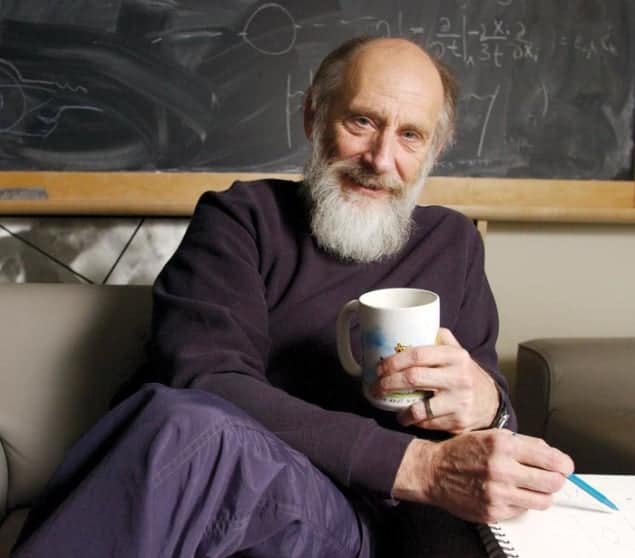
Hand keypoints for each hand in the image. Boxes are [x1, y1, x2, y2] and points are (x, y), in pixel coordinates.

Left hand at [374, 328, 498, 432]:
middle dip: (388, 383)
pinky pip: (427, 423)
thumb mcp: (458, 352)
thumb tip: (411, 325)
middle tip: (376, 387)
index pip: (418, 354)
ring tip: (389, 405)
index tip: (379, 367)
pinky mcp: (458, 422)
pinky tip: (408, 417)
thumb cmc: (466, 374)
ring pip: (418, 408)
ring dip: (398, 409)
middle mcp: (458, 377)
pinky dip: (413, 421)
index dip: (394, 361)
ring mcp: (459, 402)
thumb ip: (439, 338)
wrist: (492, 402)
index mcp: (455, 356)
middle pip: (413, 378)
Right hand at [392, 430, 574, 522]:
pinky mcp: (493, 511)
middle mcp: (502, 469)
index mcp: (503, 445)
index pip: (551, 460)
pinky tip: (509, 493)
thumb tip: (552, 455)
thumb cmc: (461, 451)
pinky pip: (522, 510)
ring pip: (543, 500)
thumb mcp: (491, 436)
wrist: (433, 471)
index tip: (565, 466)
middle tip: (552, 477)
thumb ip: (523, 444)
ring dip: (542, 493)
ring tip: (531, 486)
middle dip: (556, 479)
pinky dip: (521, 502)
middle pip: (553, 482)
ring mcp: (498, 493)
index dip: (564, 464)